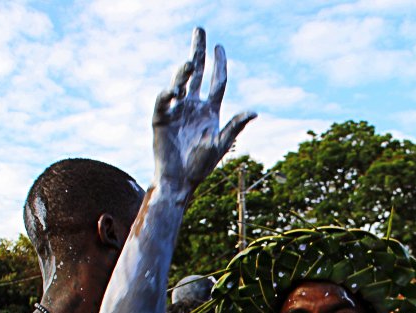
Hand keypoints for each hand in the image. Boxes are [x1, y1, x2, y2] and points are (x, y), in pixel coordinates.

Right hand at [153, 28, 255, 199]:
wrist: (179, 181)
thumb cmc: (201, 166)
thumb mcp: (221, 144)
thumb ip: (235, 126)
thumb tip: (254, 111)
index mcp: (210, 111)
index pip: (217, 81)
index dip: (219, 64)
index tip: (219, 45)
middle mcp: (193, 106)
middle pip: (197, 73)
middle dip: (198, 51)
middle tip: (200, 30)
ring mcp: (177, 111)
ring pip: (180, 83)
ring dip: (184, 72)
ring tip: (189, 62)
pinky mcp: (161, 119)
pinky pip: (163, 102)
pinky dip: (167, 94)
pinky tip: (173, 91)